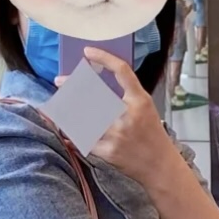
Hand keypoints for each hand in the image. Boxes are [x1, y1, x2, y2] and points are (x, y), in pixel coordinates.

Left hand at [56, 46, 167, 179]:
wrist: (160, 167)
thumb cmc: (151, 134)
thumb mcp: (145, 108)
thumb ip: (126, 94)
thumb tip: (95, 80)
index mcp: (140, 101)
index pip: (121, 71)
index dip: (103, 57)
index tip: (87, 52)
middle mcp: (128, 115)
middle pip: (94, 92)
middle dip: (73, 85)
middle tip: (60, 82)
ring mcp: (117, 134)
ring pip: (84, 115)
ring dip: (68, 107)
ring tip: (59, 102)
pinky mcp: (109, 151)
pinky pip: (84, 138)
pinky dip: (72, 131)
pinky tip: (65, 126)